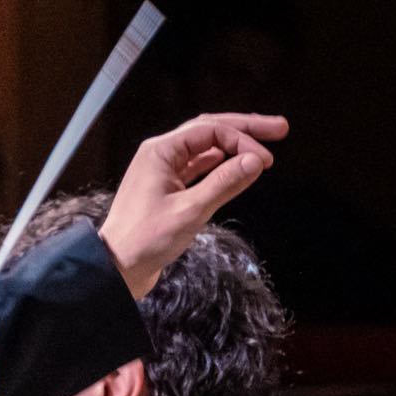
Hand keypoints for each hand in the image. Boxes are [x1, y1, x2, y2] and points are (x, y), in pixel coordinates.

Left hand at [99, 113, 287, 297]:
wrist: (118, 268)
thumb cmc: (144, 240)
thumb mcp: (190, 211)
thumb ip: (224, 183)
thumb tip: (254, 161)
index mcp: (160, 152)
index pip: (210, 131)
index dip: (242, 140)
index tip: (265, 160)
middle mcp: (161, 155)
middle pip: (209, 131)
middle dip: (244, 129)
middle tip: (278, 128)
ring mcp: (163, 171)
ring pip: (205, 148)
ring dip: (233, 146)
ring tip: (262, 144)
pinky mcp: (168, 189)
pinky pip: (198, 167)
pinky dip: (220, 165)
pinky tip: (237, 166)